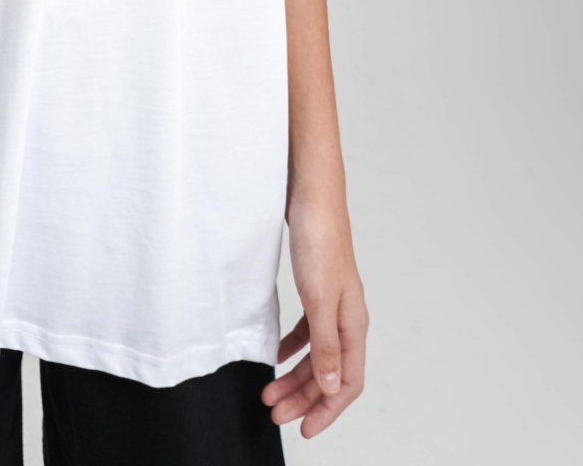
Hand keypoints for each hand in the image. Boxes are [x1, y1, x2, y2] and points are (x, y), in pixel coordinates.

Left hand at [261, 190, 368, 437]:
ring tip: (269, 391)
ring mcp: (331, 302)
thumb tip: (331, 388)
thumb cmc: (319, 238)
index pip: (346, 382)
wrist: (310, 194)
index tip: (304, 430)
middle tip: (274, 413)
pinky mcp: (315, 287)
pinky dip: (291, 346)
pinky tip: (274, 354)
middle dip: (304, 397)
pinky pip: (307, 330)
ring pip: (316, 354)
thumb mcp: (319, 298)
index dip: (327, 410)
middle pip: (329, 373)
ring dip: (295, 375)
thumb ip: (325, 344)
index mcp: (354, 323)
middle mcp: (347, 317)